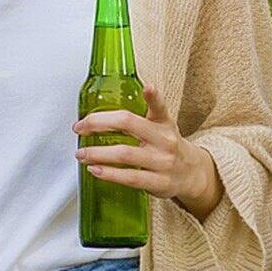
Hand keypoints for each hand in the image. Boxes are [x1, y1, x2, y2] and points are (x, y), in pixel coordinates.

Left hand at [73, 84, 222, 218]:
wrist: (193, 174)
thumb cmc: (168, 145)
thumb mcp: (162, 123)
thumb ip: (142, 111)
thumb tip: (106, 100)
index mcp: (163, 123)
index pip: (159, 107)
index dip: (153, 96)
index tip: (148, 87)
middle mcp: (164, 140)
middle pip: (129, 125)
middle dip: (98, 123)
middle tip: (79, 127)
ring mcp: (162, 162)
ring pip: (125, 154)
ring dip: (98, 153)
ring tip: (81, 153)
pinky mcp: (159, 183)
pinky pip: (130, 178)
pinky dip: (109, 174)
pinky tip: (95, 170)